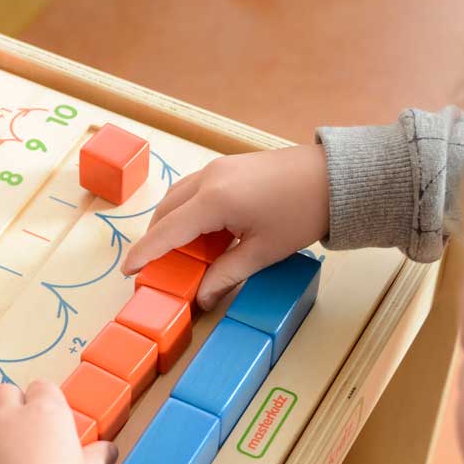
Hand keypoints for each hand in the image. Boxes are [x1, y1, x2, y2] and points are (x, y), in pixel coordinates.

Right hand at [123, 145, 329, 308]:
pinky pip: (194, 189)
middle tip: (154, 267)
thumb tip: (203, 298)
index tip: (128, 270)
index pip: (167, 231)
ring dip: (170, 223)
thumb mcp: (262, 252)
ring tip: (176, 252)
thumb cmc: (302, 213)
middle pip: (166, 211)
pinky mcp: (229, 165)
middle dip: (155, 239)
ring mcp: (218, 167)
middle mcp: (209, 179)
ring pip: (178, 197)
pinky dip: (187, 211)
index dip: (144, 253)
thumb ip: (226, 275)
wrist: (335, 178)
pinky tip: (199, 232)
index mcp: (214, 201)